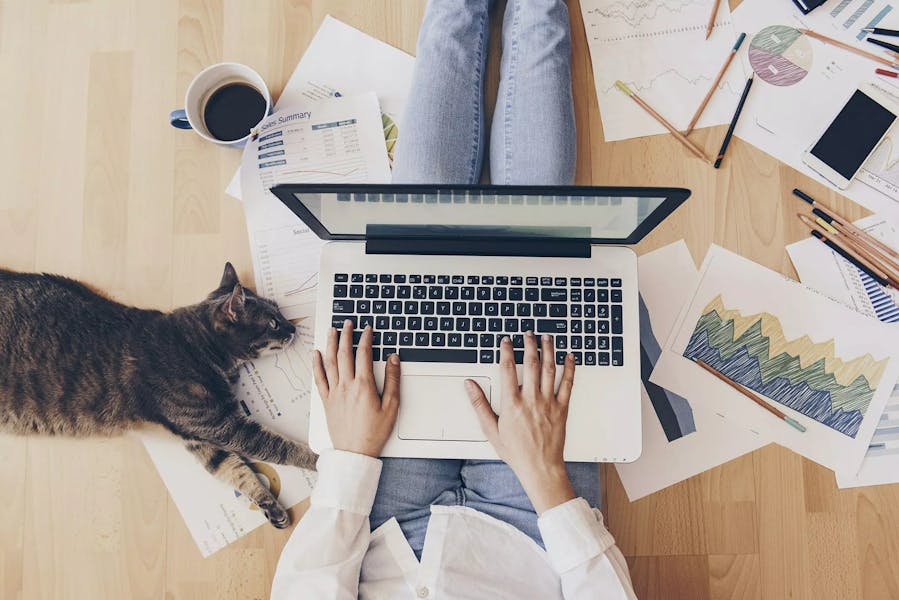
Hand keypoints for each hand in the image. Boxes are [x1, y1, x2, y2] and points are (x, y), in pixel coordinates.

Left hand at [312, 321, 399, 457]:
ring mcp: (334, 393)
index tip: (367, 329)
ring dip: (330, 344)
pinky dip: (316, 364)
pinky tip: (316, 354)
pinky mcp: (326, 401)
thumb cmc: (374, 432)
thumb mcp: (392, 406)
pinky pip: (319, 379)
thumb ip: (393, 380)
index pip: (363, 354)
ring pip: (330, 362)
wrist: (355, 452)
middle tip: (348, 323)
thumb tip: (393, 359)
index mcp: (363, 386)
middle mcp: (346, 386)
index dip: (365, 338)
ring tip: (332, 331)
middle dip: (346, 335)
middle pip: (344, 353)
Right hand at [465, 331, 576, 513]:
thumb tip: (470, 386)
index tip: (507, 341)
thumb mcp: (491, 429)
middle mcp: (531, 399)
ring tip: (547, 337)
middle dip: (529, 345)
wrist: (540, 467)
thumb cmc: (516, 452)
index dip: (506, 351)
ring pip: (549, 369)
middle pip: (530, 364)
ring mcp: (548, 403)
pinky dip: (569, 368)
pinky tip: (570, 357)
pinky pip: (568, 384)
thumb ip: (479, 405)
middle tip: (528, 334)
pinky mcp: (562, 408)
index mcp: (512, 404)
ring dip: (548, 350)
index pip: (508, 369)